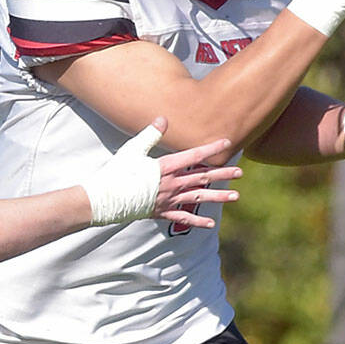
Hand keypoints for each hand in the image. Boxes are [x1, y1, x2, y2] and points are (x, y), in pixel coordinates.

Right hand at [82, 119, 241, 227]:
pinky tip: (210, 224)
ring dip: (218, 197)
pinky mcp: (160, 212)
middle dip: (222, 174)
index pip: (194, 156)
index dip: (211, 148)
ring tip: (235, 196)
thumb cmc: (115, 172)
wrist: (104, 199)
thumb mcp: (132, 150)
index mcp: (165, 167)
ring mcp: (167, 200)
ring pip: (198, 197)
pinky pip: (182, 217)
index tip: (227, 142)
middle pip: (201, 177)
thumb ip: (150, 135)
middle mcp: (170, 184)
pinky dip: (197, 221)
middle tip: (240, 172)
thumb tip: (164, 119)